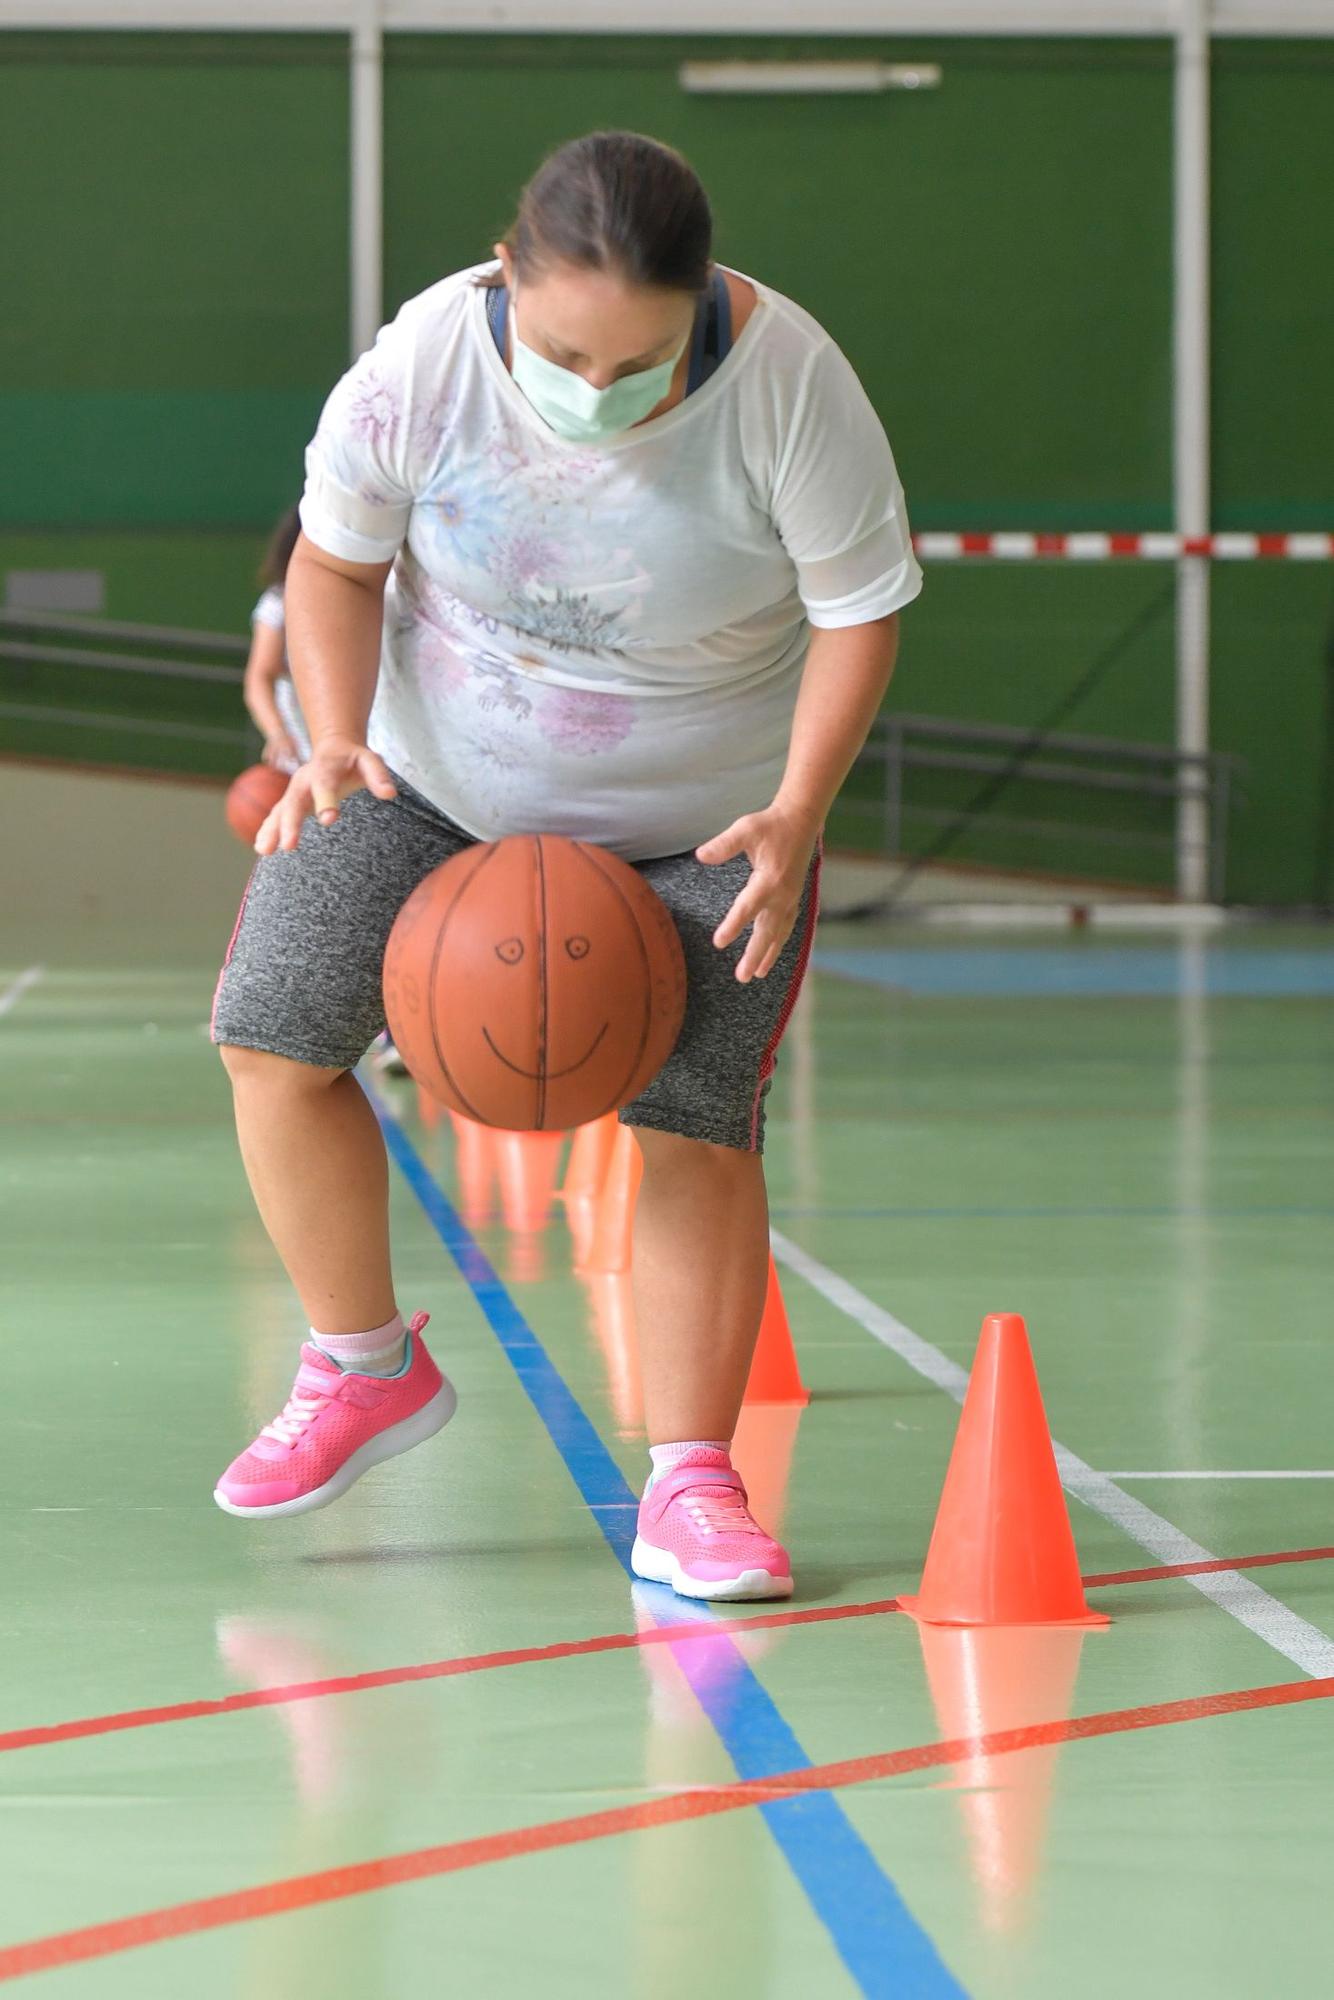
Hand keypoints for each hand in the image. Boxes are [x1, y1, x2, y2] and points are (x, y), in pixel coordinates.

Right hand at [254, 736, 396, 854]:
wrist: (333, 747)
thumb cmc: (353, 758)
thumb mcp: (369, 759)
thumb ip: (378, 775)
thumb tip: (390, 794)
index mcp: (324, 769)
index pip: (324, 785)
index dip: (326, 801)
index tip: (329, 820)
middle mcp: (303, 781)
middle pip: (294, 802)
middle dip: (290, 824)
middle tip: (289, 846)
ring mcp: (294, 792)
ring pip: (280, 810)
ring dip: (271, 830)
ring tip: (264, 850)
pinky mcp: (290, 802)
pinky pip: (275, 816)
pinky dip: (268, 830)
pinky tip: (263, 849)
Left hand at [696, 804, 817, 982]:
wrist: (800, 821)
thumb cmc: (770, 825)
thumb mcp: (745, 829)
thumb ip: (723, 844)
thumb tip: (701, 855)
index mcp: (769, 880)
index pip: (747, 908)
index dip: (733, 926)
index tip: (719, 943)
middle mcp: (782, 894)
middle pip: (766, 931)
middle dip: (754, 955)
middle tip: (742, 977)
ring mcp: (791, 898)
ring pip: (779, 933)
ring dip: (769, 954)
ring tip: (757, 974)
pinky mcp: (794, 897)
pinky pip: (787, 925)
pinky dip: (780, 941)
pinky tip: (773, 951)